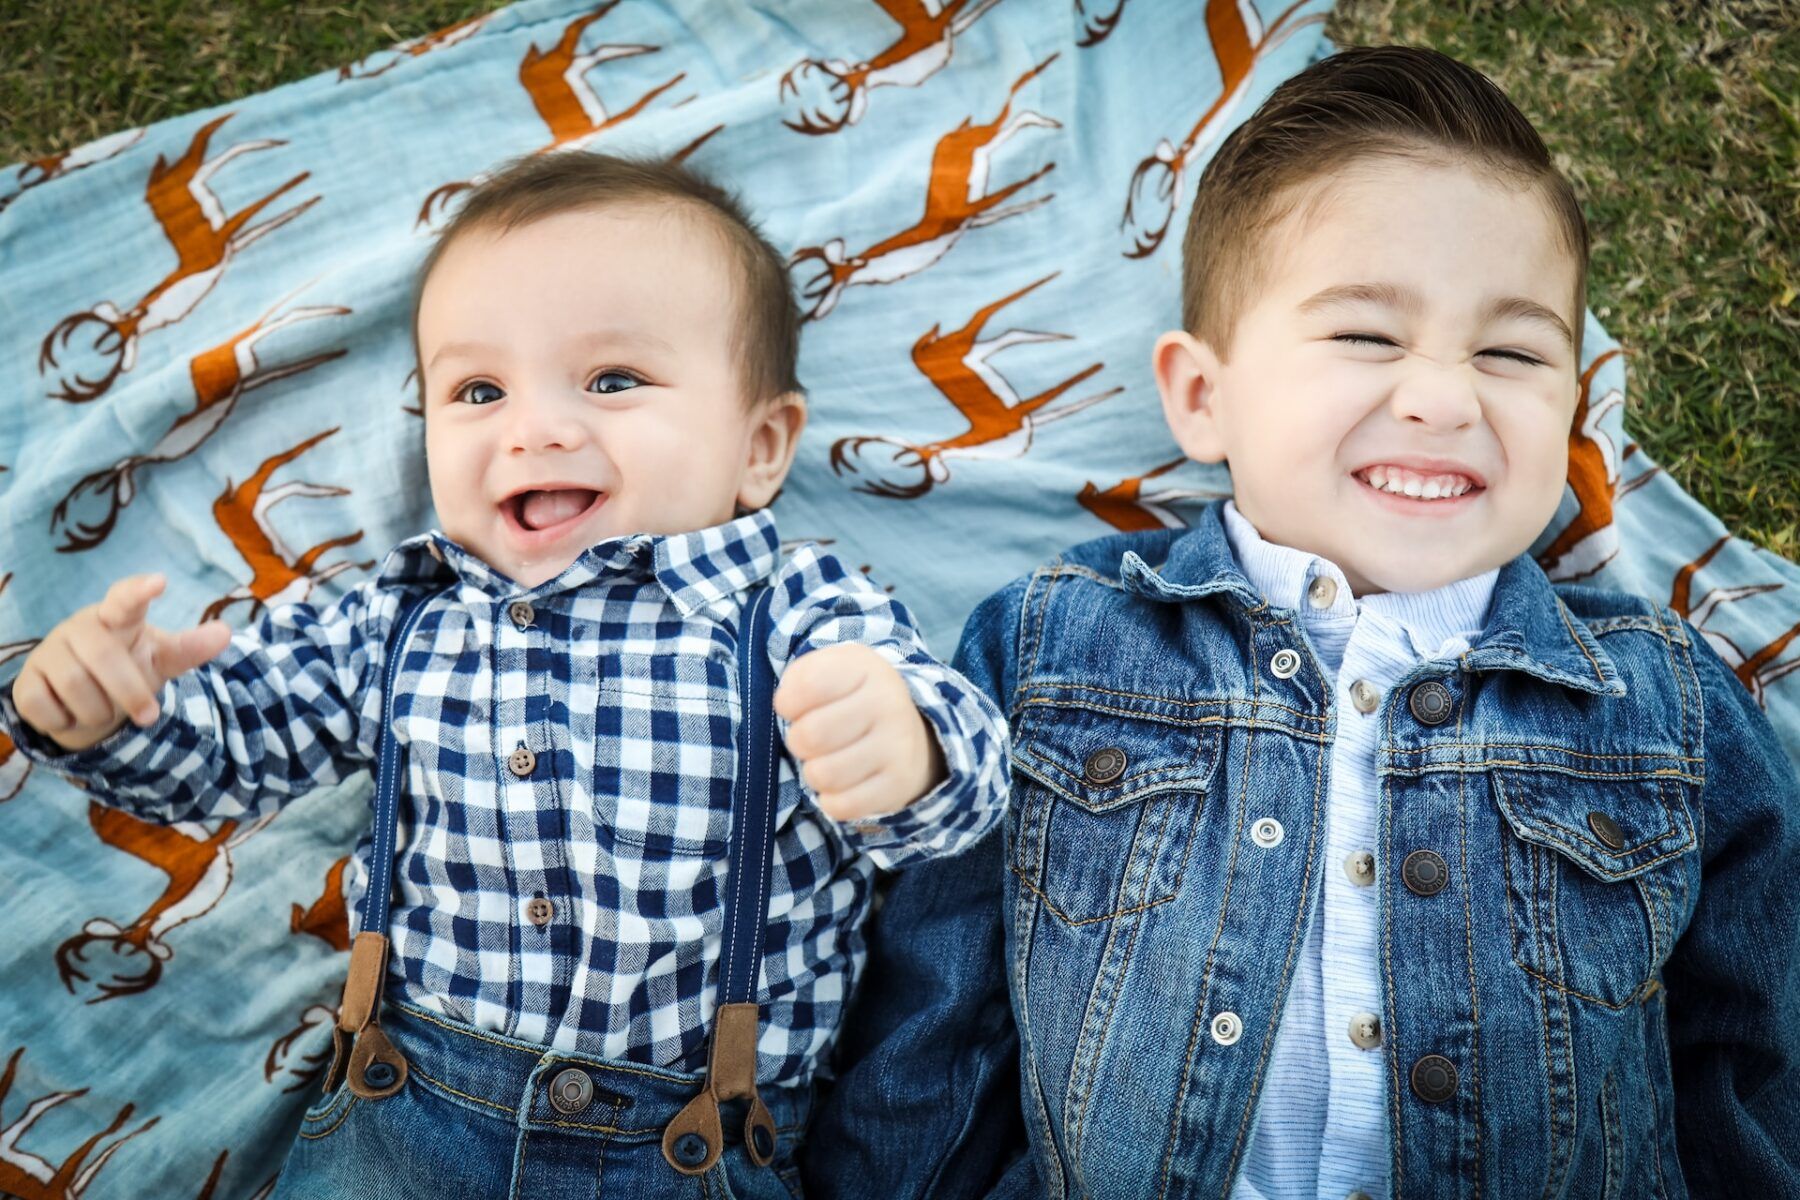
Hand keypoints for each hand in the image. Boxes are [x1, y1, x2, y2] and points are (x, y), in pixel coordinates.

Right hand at [12, 573, 232, 752]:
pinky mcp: (25, 682)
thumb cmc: (129, 667)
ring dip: (100, 710)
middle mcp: (79, 627)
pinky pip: (46, 707)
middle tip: (150, 716)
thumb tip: (225, 633)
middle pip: (104, 659)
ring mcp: (48, 652)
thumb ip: (189, 648)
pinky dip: (68, 721)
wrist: (85, 701)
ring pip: (76, 687)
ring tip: (105, 708)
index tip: (159, 582)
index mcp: (117, 617)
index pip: (126, 599)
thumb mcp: (161, 658)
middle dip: (131, 693)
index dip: (139, 591)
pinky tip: (72, 713)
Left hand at [773, 643, 946, 822]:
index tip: (797, 707)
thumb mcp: (831, 669)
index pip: (806, 686)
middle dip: (799, 742)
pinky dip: (831, 800)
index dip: (788, 702)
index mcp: (866, 669)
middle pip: (810, 735)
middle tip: (813, 738)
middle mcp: (888, 703)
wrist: (909, 731)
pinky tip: (842, 784)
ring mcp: (897, 746)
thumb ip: (800, 677)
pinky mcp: (898, 784)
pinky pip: (841, 806)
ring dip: (814, 772)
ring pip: (823, 775)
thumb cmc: (852, 699)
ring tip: (828, 760)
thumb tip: (786, 705)